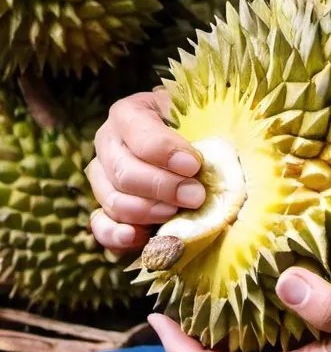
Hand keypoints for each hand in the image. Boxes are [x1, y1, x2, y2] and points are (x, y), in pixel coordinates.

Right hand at [86, 88, 205, 253]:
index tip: (194, 165)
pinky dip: (118, 236)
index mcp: (129, 113)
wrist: (186, 138)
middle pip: (125, 172)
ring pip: (114, 200)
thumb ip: (202, 129)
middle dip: (163, 187)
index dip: (165, 151)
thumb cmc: (195, 122)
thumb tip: (207, 162)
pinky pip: (101, 226)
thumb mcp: (199, 114)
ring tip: (179, 213)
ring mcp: (101, 176)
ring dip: (149, 211)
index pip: (139, 133)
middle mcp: (107, 143)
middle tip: (196, 196)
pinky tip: (141, 237)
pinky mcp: (103, 206)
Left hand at [148, 268, 330, 351]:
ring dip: (223, 328)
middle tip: (176, 292)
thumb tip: (281, 279)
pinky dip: (258, 319)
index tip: (155, 314)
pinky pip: (277, 341)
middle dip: (192, 338)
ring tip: (209, 286)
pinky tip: (268, 288)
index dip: (179, 350)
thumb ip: (326, 306)